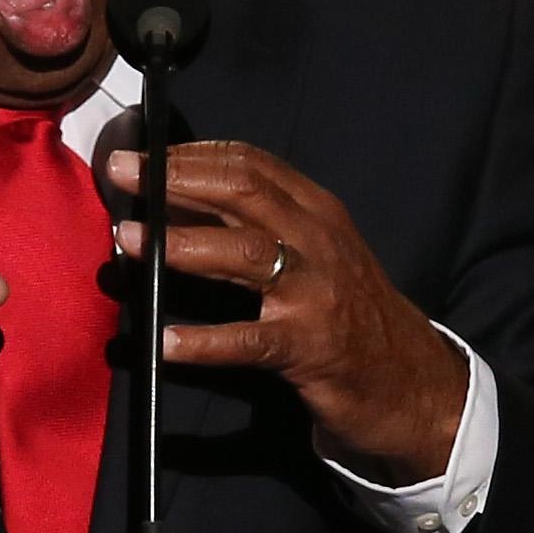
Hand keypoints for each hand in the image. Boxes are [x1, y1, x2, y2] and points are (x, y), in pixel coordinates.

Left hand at [109, 141, 466, 482]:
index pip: (252, 163)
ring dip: (181, 245)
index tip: (143, 151)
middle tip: (122, 176)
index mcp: (316, 211)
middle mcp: (318, 240)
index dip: (192, 152)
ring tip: (130, 240)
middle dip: (177, 179)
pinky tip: (165, 342)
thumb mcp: (312, 254)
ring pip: (245, 254)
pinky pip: (250, 339)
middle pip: (244, 193)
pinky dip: (205, 340)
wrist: (410, 380)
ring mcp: (316, 293)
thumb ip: (257, 225)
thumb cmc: (347, 311)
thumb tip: (173, 201)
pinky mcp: (310, 347)